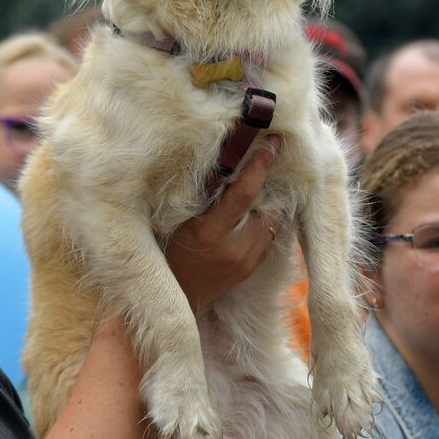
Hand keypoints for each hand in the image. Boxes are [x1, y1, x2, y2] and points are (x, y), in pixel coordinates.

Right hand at [166, 135, 282, 310]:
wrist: (172, 296)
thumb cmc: (166, 252)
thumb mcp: (176, 221)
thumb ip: (200, 196)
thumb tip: (224, 160)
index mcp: (209, 232)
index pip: (244, 192)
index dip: (260, 165)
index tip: (273, 143)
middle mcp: (233, 248)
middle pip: (268, 207)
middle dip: (272, 183)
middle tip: (271, 159)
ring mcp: (245, 262)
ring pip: (273, 223)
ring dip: (271, 203)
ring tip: (265, 185)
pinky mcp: (250, 270)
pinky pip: (269, 239)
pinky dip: (266, 222)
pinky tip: (256, 212)